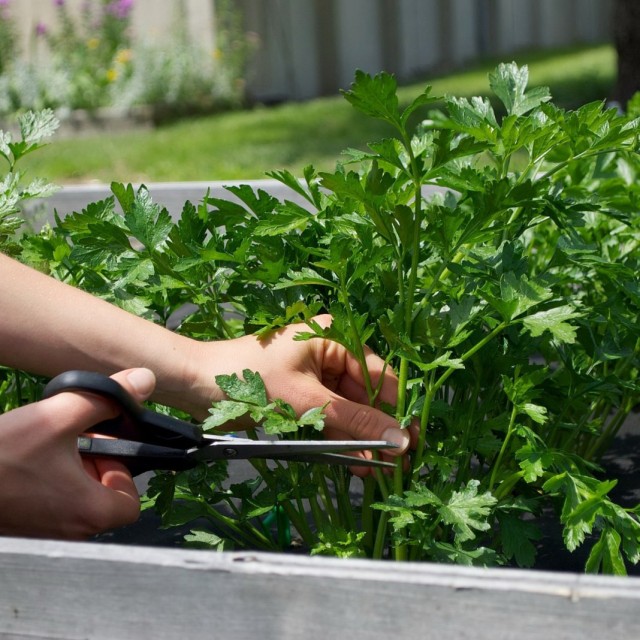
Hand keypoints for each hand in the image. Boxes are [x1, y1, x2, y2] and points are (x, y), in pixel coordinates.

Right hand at [0, 368, 155, 538]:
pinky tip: (33, 456)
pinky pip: (55, 502)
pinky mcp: (27, 523)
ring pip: (79, 498)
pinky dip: (53, 479)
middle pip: (106, 498)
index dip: (123, 472)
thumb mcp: (58, 417)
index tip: (102, 448)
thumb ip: (106, 399)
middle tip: (77, 440)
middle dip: (97, 465)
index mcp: (90, 513)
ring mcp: (47, 530)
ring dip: (74, 469)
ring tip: (52, 445)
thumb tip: (146, 379)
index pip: (131, 503)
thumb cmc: (1, 456)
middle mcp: (73, 530)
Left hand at [186, 315, 410, 475]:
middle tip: (399, 467)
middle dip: (379, 431)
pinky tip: (356, 463)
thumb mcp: (308, 401)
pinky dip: (340, 439)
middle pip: (367, 396)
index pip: (380, 377)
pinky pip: (330, 417)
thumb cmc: (250, 380)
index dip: (398, 411)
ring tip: (379, 473)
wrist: (196, 384)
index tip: (413, 444)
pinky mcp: (303, 395)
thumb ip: (356, 420)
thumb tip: (401, 440)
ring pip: (349, 410)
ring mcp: (317, 375)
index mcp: (335, 338)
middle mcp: (331, 352)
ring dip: (362, 440)